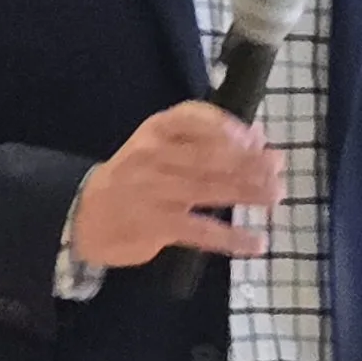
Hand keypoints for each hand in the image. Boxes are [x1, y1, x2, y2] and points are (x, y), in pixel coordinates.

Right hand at [69, 102, 284, 267]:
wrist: (83, 215)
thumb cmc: (133, 177)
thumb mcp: (161, 148)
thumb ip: (205, 141)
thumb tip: (257, 137)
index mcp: (156, 131)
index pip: (192, 118)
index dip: (225, 126)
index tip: (252, 137)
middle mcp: (154, 156)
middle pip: (208, 156)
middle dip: (248, 162)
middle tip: (278, 168)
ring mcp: (155, 192)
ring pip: (209, 189)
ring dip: (247, 193)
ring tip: (276, 197)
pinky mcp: (157, 226)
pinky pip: (201, 230)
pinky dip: (232, 238)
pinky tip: (257, 242)